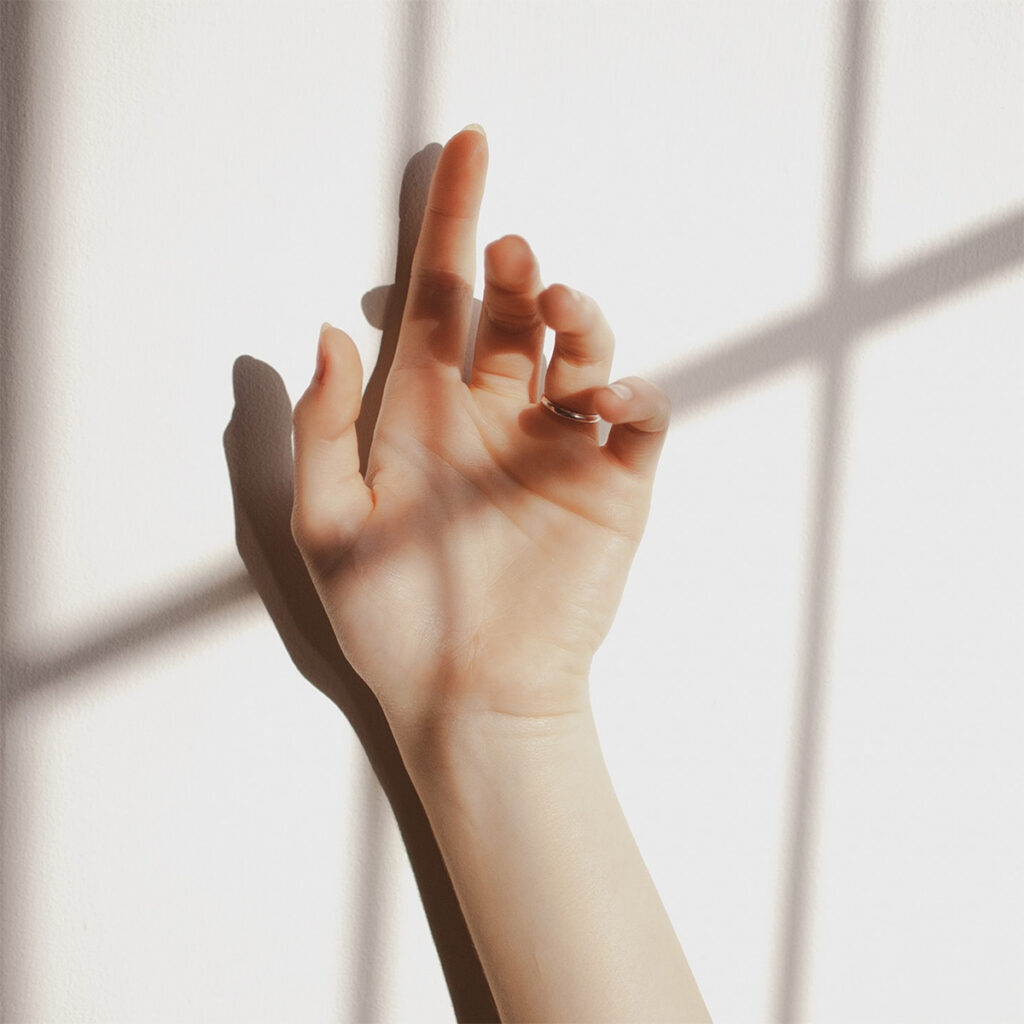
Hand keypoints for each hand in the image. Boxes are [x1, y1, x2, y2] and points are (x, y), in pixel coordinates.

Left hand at [291, 126, 670, 736]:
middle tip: (512, 259)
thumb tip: (327, 331)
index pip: (440, 299)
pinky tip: (603, 401)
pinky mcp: (612, 487)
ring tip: (561, 312)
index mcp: (423, 414)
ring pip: (583, 350)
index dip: (451, 221)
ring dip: (579, 317)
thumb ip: (321, 428)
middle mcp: (494, 418)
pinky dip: (633, 396)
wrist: (468, 698)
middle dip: (516, 269)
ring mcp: (556, 449)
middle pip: (513, 314)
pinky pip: (638, 422)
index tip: (467, 147)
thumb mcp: (329, 523)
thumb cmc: (395, 619)